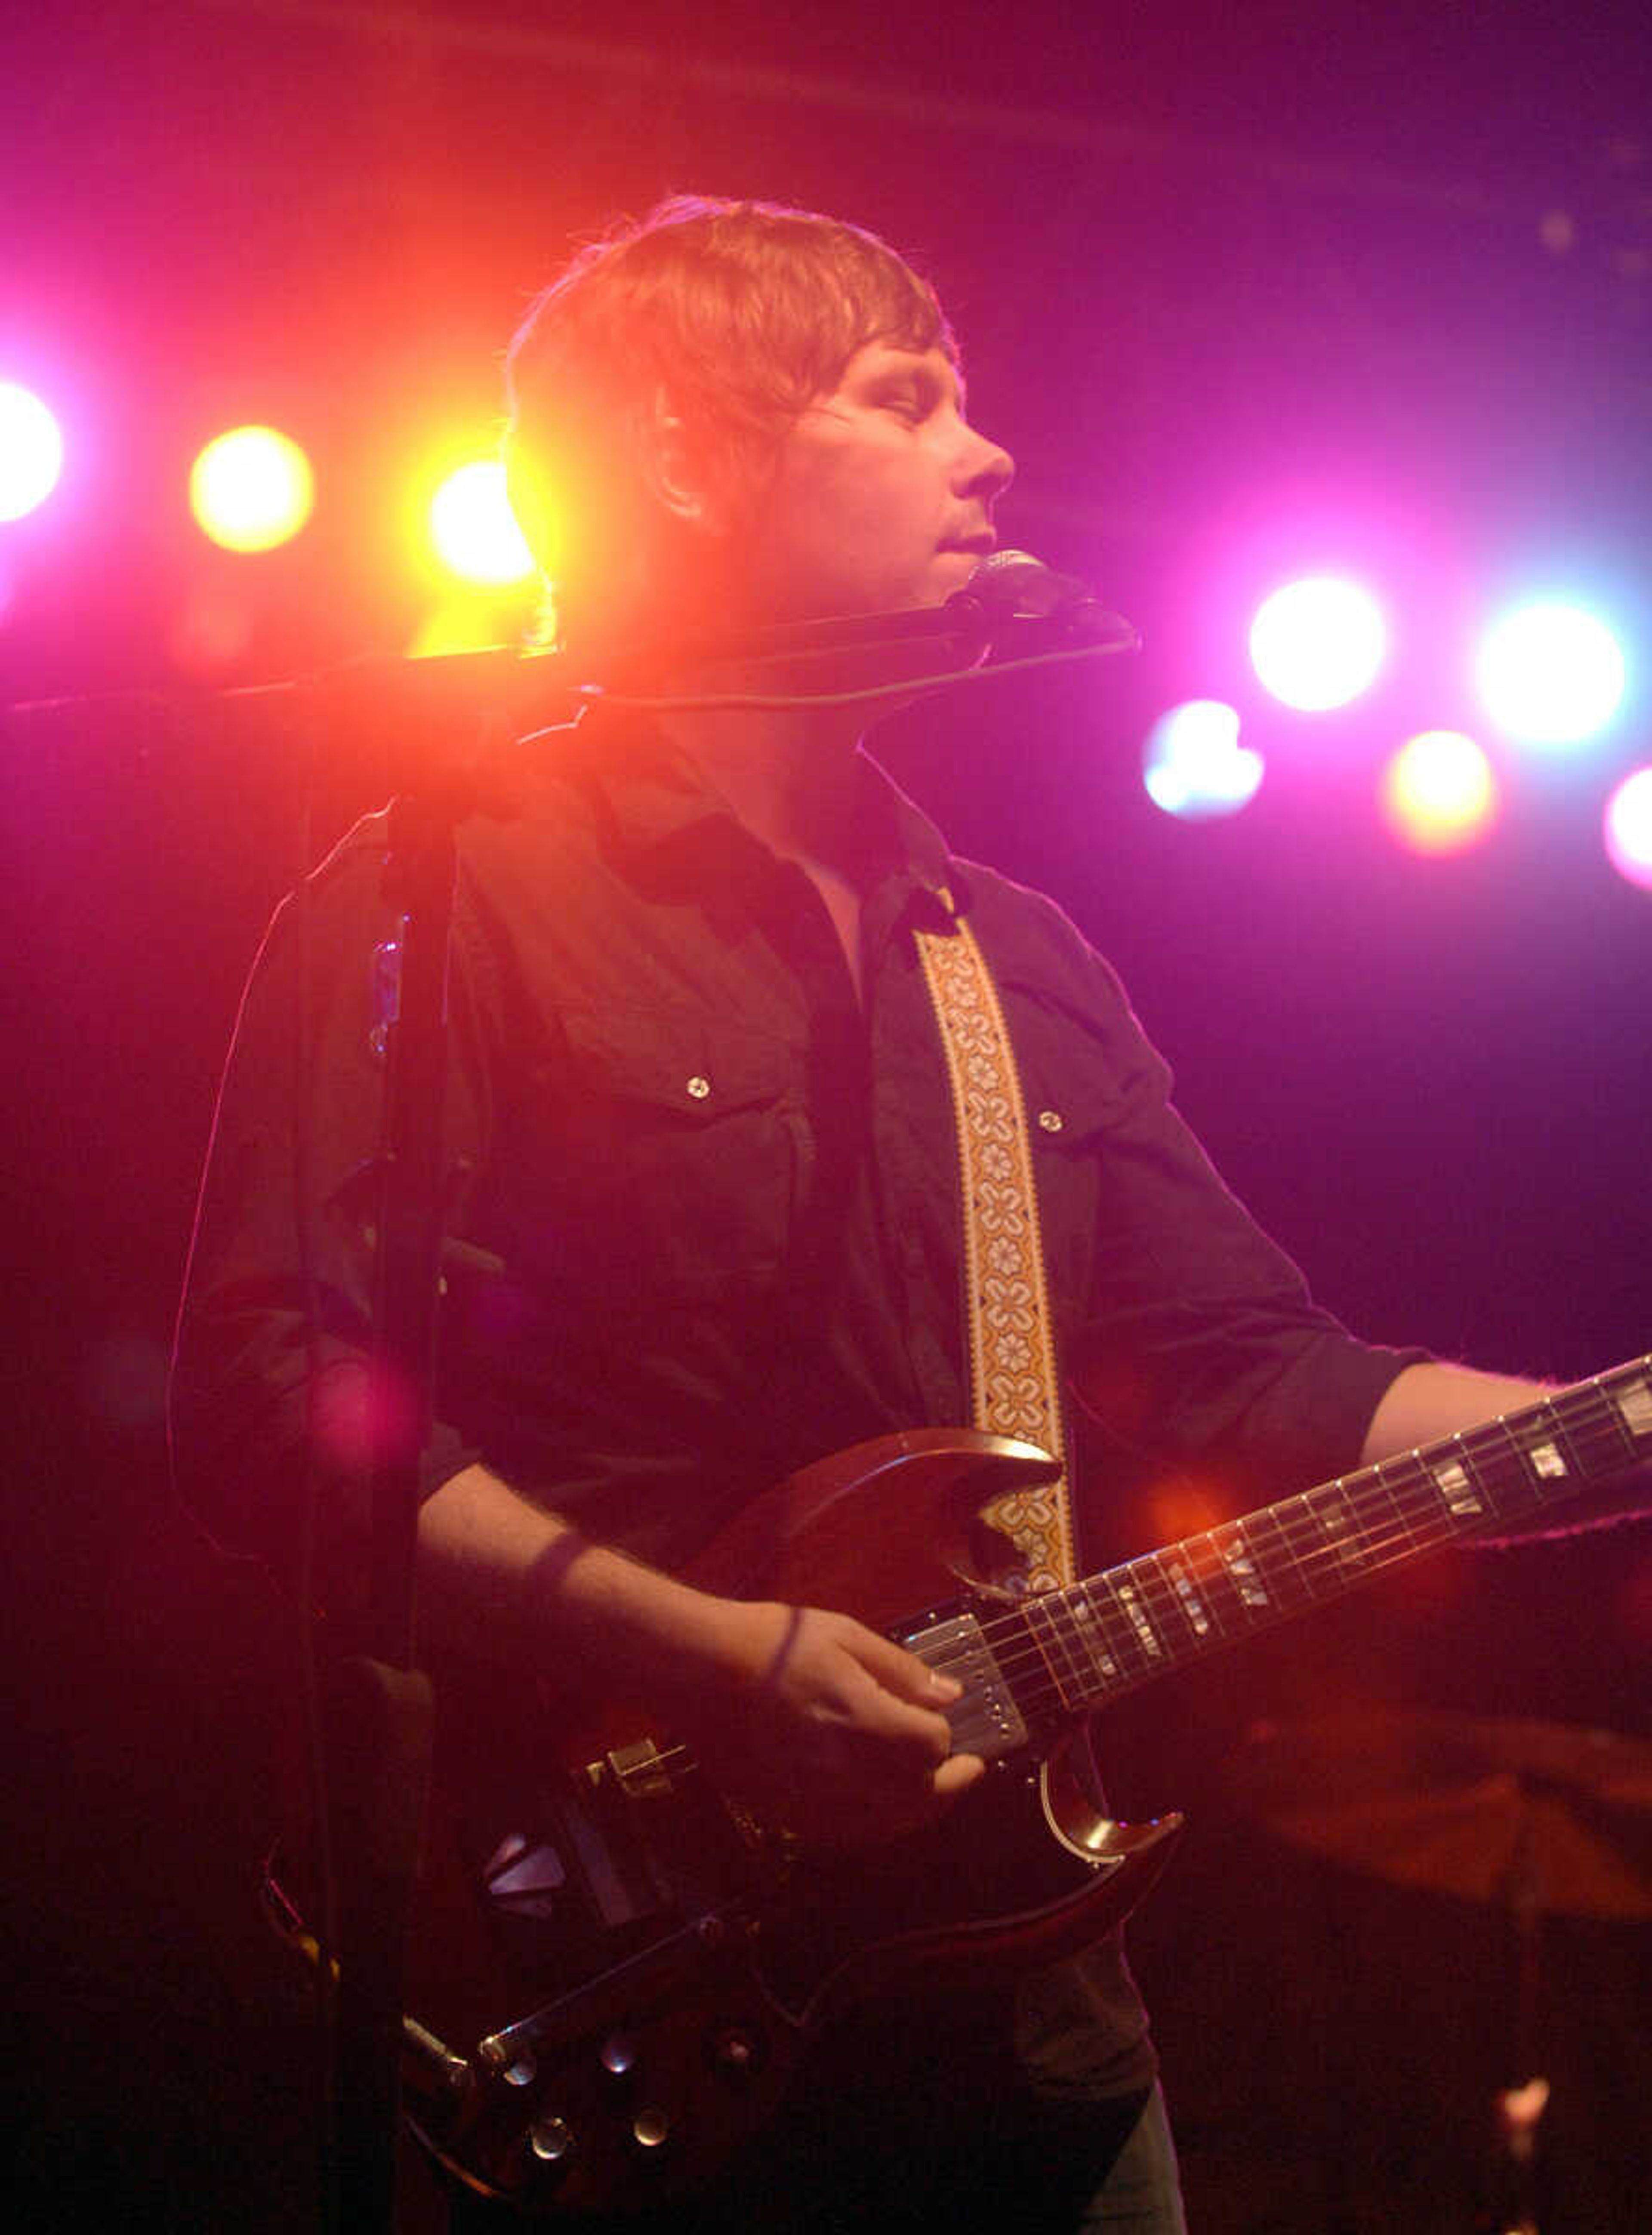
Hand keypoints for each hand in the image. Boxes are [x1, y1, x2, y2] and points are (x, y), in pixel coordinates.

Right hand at [677, 1598, 985, 1847]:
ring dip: (917, 1810)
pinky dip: (875, 1825)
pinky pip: (846, 1834)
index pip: (931, 1746)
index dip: (946, 1735)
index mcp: (861, 1719)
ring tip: (932, 1794)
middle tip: (967, 1771)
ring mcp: (813, 1798)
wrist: (701, 1671)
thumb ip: (900, 1671)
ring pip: (886, 1824)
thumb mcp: (845, 1636)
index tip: (944, 1721)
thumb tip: (950, 1695)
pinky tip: (883, 1810)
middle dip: (949, 1783)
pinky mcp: (787, 1813)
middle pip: (918, 1795)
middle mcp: (842, 1769)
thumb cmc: (775, 1643)